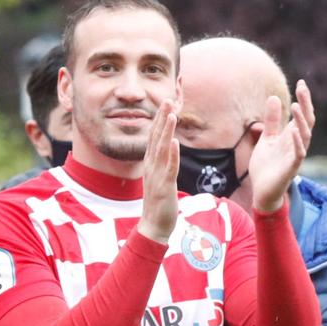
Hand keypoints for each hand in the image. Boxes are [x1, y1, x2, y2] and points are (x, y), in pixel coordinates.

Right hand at [138, 98, 181, 243]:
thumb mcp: (160, 179)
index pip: (155, 137)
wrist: (154, 226)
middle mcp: (152, 166)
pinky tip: (174, 142)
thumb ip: (163, 164)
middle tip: (167, 99)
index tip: (166, 104)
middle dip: (163, 118)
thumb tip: (168, 150)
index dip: (161, 120)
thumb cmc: (159, 203)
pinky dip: (171, 154)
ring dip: (166, 131)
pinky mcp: (164, 187)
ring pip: (161, 149)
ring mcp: (157, 176)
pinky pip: (169, 168)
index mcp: (152, 163)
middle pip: (157, 137)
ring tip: (171, 114)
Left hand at [247, 80, 315, 213]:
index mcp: (292, 136)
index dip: (303, 100)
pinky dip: (298, 142)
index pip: (302, 115)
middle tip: (302, 88)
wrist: (262, 191)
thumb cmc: (266, 166)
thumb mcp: (266, 138)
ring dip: (301, 121)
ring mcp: (296, 156)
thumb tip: (273, 97)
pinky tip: (294, 130)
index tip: (301, 83)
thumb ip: (271, 121)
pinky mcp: (291, 168)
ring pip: (305, 136)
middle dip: (306, 105)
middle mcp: (297, 144)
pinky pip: (299, 154)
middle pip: (307, 122)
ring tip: (295, 106)